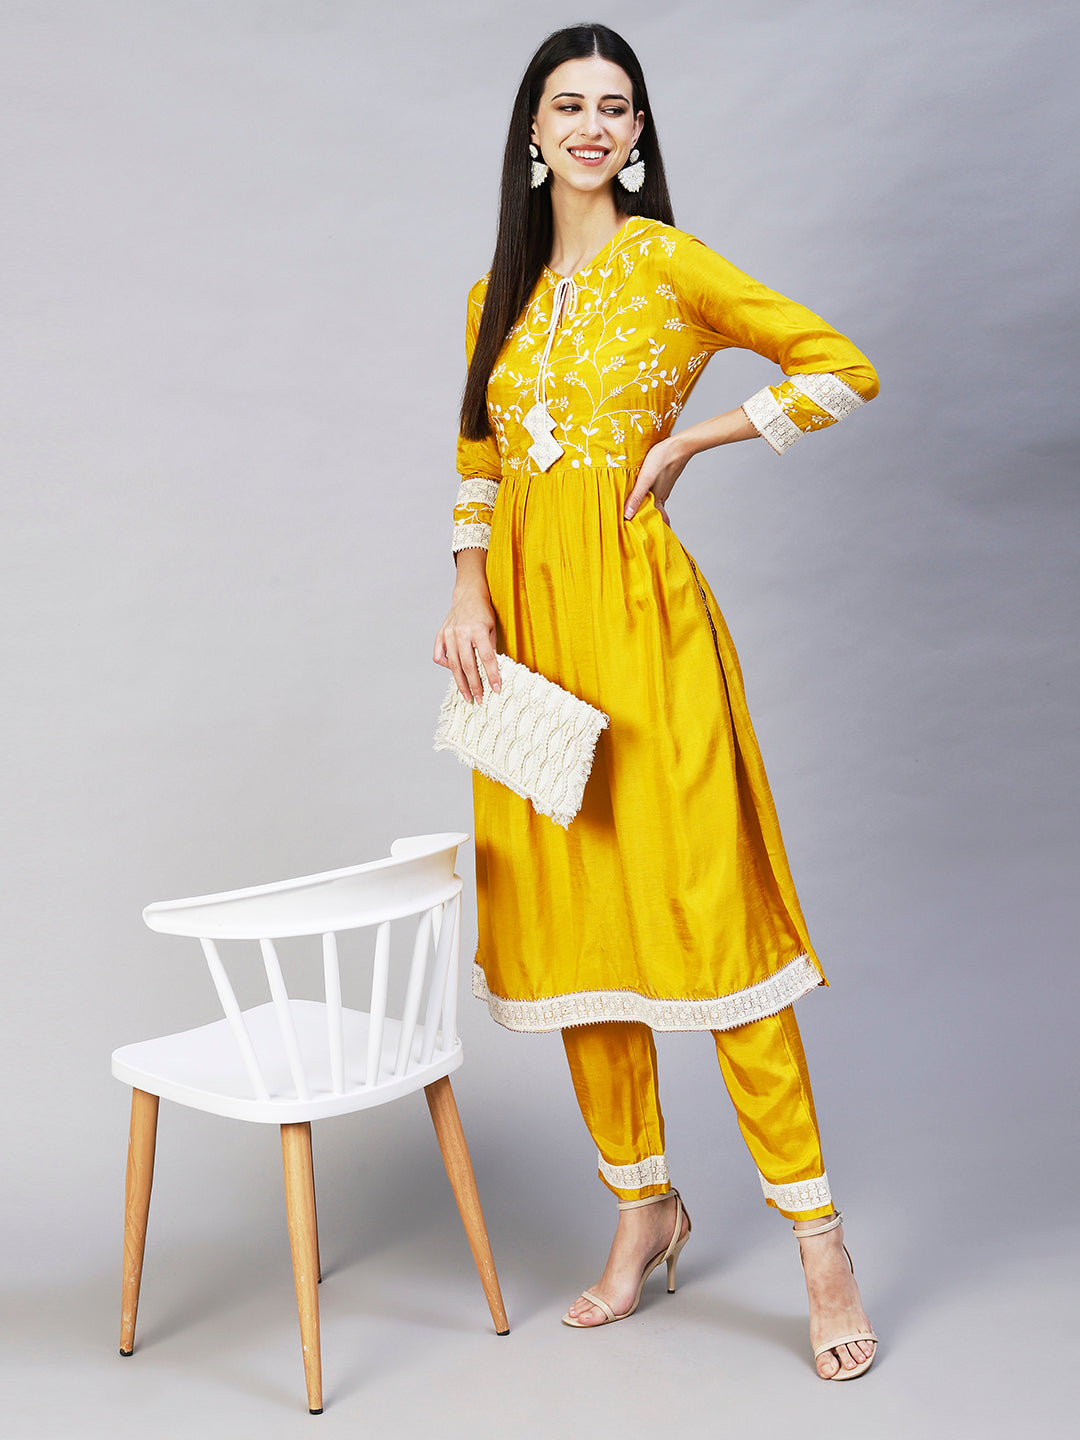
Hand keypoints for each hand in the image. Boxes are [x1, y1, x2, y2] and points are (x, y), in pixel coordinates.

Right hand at [433, 559, 500, 701]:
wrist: (468, 595)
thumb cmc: (484, 612)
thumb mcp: (493, 627)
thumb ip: (492, 648)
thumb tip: (494, 671)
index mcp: (477, 630)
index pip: (487, 657)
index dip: (492, 675)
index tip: (496, 689)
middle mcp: (461, 633)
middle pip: (468, 665)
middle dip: (475, 685)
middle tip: (480, 699)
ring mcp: (449, 634)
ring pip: (454, 665)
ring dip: (461, 683)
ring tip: (467, 696)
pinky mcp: (441, 635)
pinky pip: (439, 656)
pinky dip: (446, 666)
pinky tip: (455, 672)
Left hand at [623, 435, 690, 526]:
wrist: (680, 445)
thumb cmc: (662, 459)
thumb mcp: (645, 478)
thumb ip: (636, 496)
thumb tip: (627, 516)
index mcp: (658, 500)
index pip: (659, 522)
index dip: (654, 531)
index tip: (644, 540)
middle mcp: (661, 497)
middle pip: (657, 515)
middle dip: (648, 523)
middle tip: (636, 530)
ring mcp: (663, 489)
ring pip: (655, 504)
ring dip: (647, 511)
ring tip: (635, 515)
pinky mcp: (663, 480)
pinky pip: (655, 494)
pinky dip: (648, 499)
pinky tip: (642, 495)